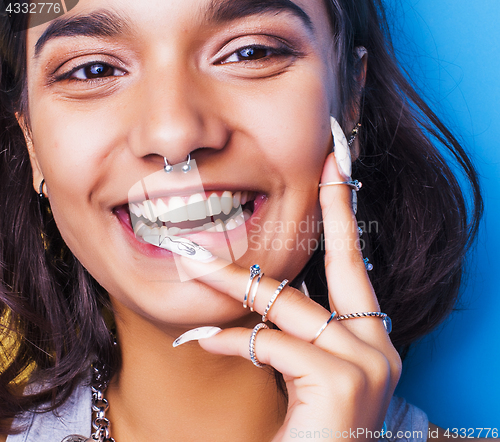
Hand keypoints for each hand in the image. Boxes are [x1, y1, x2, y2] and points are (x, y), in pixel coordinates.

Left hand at [178, 152, 401, 441]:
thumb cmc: (311, 425)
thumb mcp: (309, 368)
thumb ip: (298, 328)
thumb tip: (265, 289)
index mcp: (371, 338)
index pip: (355, 262)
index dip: (344, 210)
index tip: (336, 165)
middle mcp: (379, 345)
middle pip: (330, 268)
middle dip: (314, 213)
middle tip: (300, 169)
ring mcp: (365, 363)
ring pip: (286, 305)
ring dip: (234, 286)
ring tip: (195, 266)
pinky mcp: (340, 382)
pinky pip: (268, 342)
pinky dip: (229, 340)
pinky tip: (203, 339)